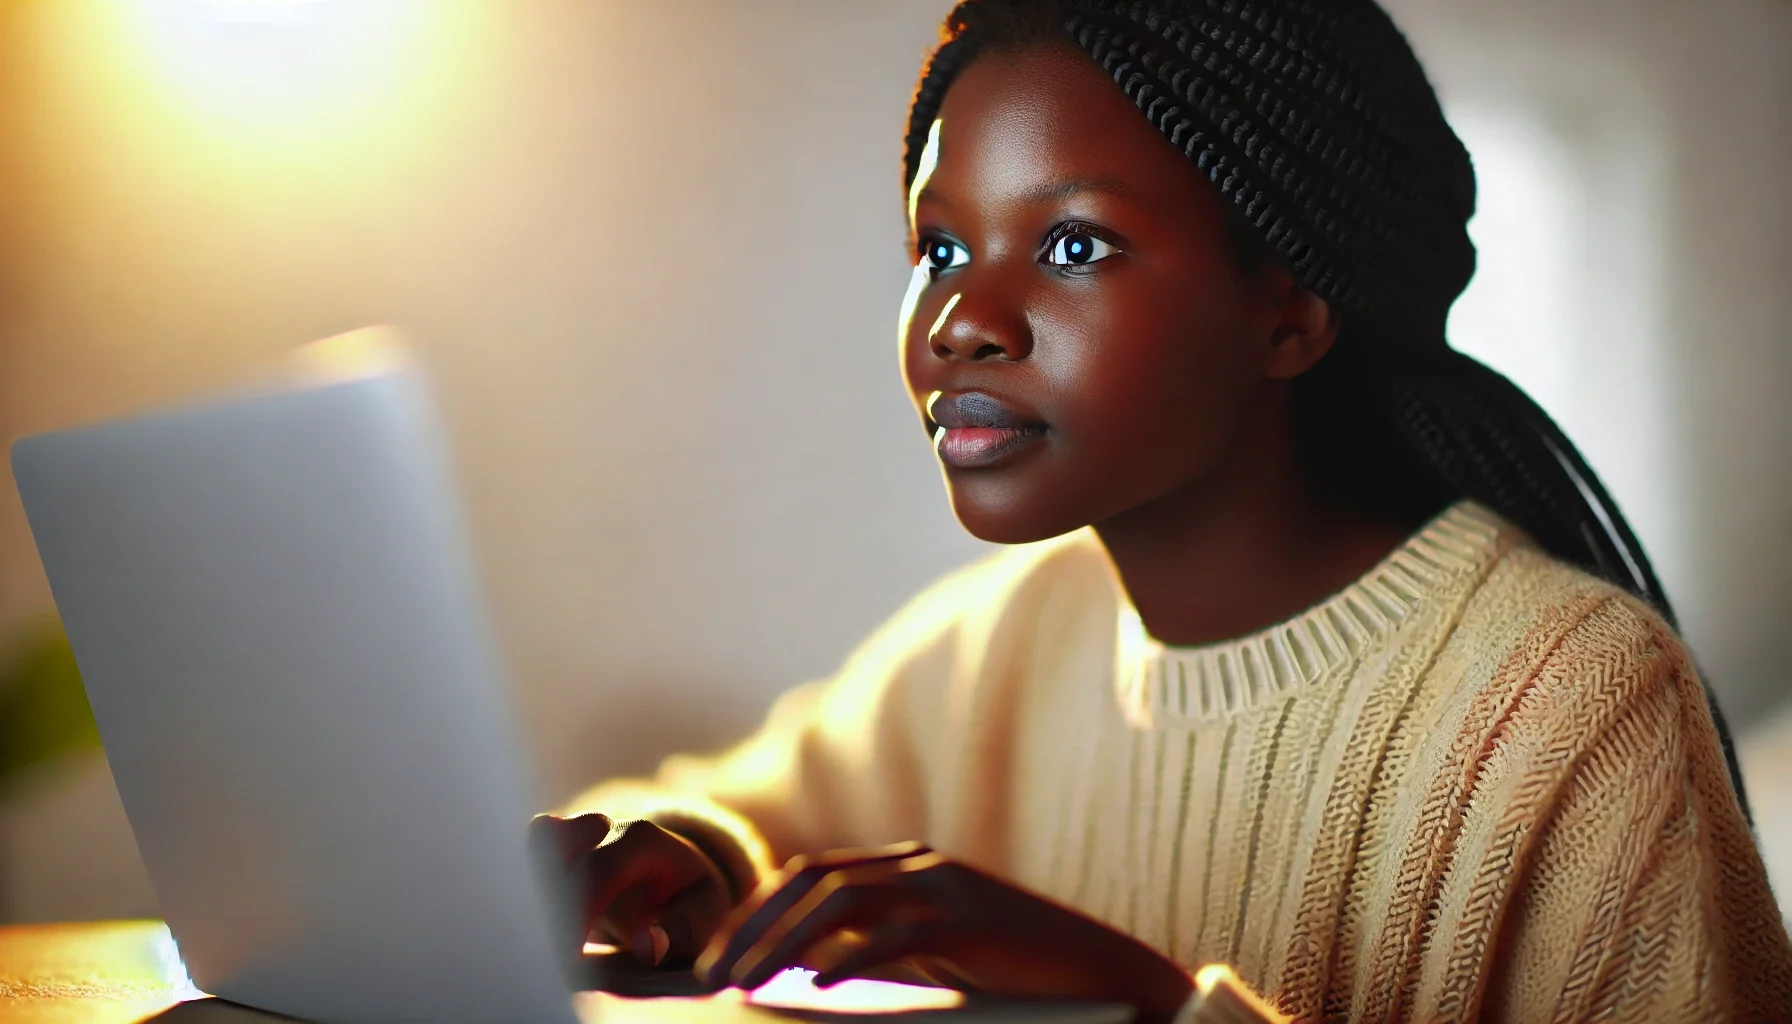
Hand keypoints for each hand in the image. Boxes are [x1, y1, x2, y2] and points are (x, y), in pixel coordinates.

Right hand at [528, 813, 734, 968]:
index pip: (598, 871)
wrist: (679, 876)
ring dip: (531, 893)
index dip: (577, 916)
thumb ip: (679, 932)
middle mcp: (600, 828)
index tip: (565, 965)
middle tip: (549, 957)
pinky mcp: (550, 851)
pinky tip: (531, 934)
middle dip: (546, 909)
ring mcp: (571, 834)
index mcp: (642, 840)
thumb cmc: (690, 901)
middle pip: (551, 852)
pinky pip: (523, 862)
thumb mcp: (704, 916)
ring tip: (539, 941)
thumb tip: (647, 947)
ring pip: (532, 848)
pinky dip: (524, 895)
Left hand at [693, 842, 1195, 1023]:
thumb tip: (803, 979)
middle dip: (751, 926)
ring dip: (781, 945)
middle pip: (812, 882)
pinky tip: (811, 991)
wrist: (1108, 976)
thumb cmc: (1017, 977)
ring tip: (742, 986)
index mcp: (909, 866)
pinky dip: (847, 961)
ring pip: (840, 904)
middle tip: (710, 975)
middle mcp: (921, 864)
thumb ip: (878, 954)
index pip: (810, 876)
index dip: (756, 912)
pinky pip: (894, 935)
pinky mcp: (971, 920)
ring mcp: (947, 887)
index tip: (715, 957)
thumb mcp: (935, 958)